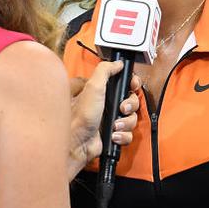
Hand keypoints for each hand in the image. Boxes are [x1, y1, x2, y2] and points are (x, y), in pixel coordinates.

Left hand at [68, 60, 139, 179]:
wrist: (77, 144)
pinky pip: (128, 133)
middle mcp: (105, 104)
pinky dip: (122, 135)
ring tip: (115, 125)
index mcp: (100, 91)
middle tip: (122, 108)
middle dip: (129, 105)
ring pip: (131, 118)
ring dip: (125, 122)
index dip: (130, 84)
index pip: (122, 83)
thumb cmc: (80, 117)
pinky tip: (113, 135)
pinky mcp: (112, 134)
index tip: (132, 86)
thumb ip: (104, 71)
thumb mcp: (92, 87)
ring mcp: (109, 120)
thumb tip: (117, 63)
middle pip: (131, 100)